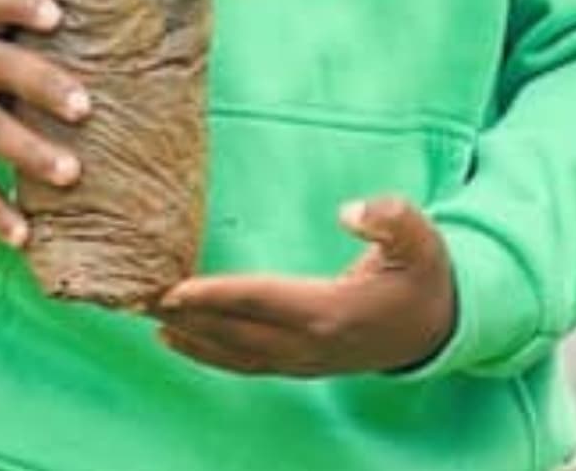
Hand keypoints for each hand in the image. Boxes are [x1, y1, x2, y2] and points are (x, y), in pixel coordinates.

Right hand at [0, 0, 90, 247]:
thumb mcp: (4, 48)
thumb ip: (54, 42)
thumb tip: (155, 39)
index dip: (22, 4)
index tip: (56, 16)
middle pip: (1, 67)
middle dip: (44, 86)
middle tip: (86, 108)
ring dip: (30, 152)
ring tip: (71, 174)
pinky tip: (24, 234)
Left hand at [155, 197, 458, 377]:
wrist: (437, 328)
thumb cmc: (424, 276)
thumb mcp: (422, 238)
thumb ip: (391, 219)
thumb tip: (350, 211)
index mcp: (333, 311)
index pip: (262, 301)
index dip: (218, 295)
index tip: (175, 289)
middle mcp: (310, 344)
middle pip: (235, 332)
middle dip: (186, 316)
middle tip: (138, 297)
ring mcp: (302, 361)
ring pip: (233, 353)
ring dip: (189, 337)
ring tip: (145, 316)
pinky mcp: (299, 365)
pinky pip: (243, 363)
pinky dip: (206, 353)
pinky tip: (179, 340)